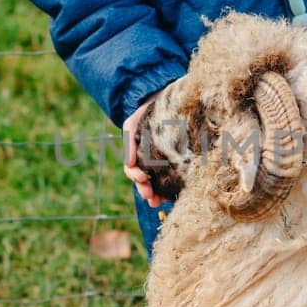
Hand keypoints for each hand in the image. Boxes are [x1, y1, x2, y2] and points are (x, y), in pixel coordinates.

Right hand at [122, 93, 164, 207]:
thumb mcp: (134, 123)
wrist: (171, 104)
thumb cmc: (148, 114)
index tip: (142, 177)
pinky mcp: (178, 165)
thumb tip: (129, 163)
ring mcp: (163, 166)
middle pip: (144, 182)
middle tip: (149, 195)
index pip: (132, 170)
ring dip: (155, 195)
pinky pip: (173, 181)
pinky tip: (172, 196)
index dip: (135, 176)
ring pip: (157, 185)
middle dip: (145, 190)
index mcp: (137, 156)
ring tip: (157, 202)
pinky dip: (170, 191)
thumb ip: (129, 140)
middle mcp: (149, 163)